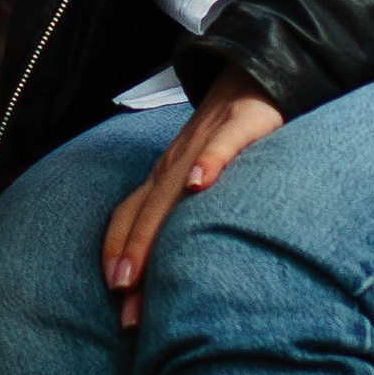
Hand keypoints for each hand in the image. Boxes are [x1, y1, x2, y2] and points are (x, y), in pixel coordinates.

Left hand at [100, 65, 281, 329]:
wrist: (257, 72)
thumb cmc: (229, 134)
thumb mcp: (203, 173)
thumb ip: (190, 212)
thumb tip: (182, 271)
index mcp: (166, 176)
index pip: (131, 215)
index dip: (119, 252)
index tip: (117, 298)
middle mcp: (176, 162)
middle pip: (146, 212)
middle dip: (132, 257)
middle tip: (124, 302)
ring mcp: (204, 140)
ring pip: (172, 186)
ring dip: (151, 228)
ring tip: (138, 270)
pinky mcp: (240, 122)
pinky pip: (221, 144)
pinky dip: (208, 162)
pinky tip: (200, 184)